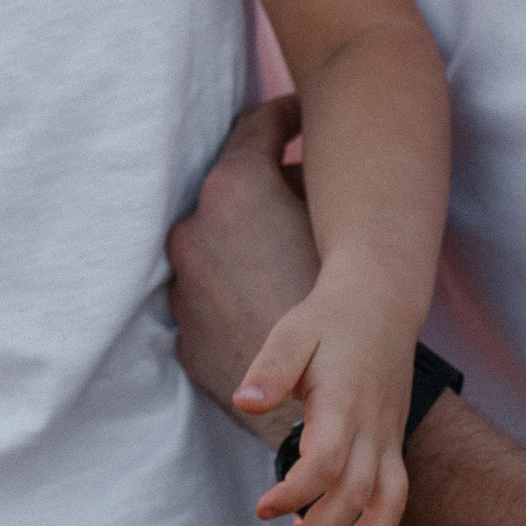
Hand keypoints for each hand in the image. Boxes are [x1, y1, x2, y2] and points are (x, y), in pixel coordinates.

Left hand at [166, 97, 318, 419]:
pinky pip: (207, 299)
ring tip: (286, 259)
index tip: (303, 116)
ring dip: (242, 245)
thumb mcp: (330, 222)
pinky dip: (231, 293)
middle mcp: (192, 233)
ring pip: (212, 249)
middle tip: (302, 194)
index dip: (287, 115)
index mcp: (231, 191)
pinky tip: (270, 305)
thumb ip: (303, 179)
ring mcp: (180, 288)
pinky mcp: (184, 337)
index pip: (253, 127)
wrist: (326, 409)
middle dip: (262, 189)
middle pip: (226, 192)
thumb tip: (293, 163)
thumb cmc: (344, 309)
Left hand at [234, 281, 414, 525]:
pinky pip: (396, 493)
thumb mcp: (292, 331)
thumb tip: (247, 403)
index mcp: (344, 401)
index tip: (262, 509)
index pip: (325, 463)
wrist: (382, 301)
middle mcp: (373, 425)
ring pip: (386, 501)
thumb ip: (271, 369)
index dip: (294, 494)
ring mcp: (388, 435)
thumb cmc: (328, 319)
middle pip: (354, 493)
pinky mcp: (393, 441)